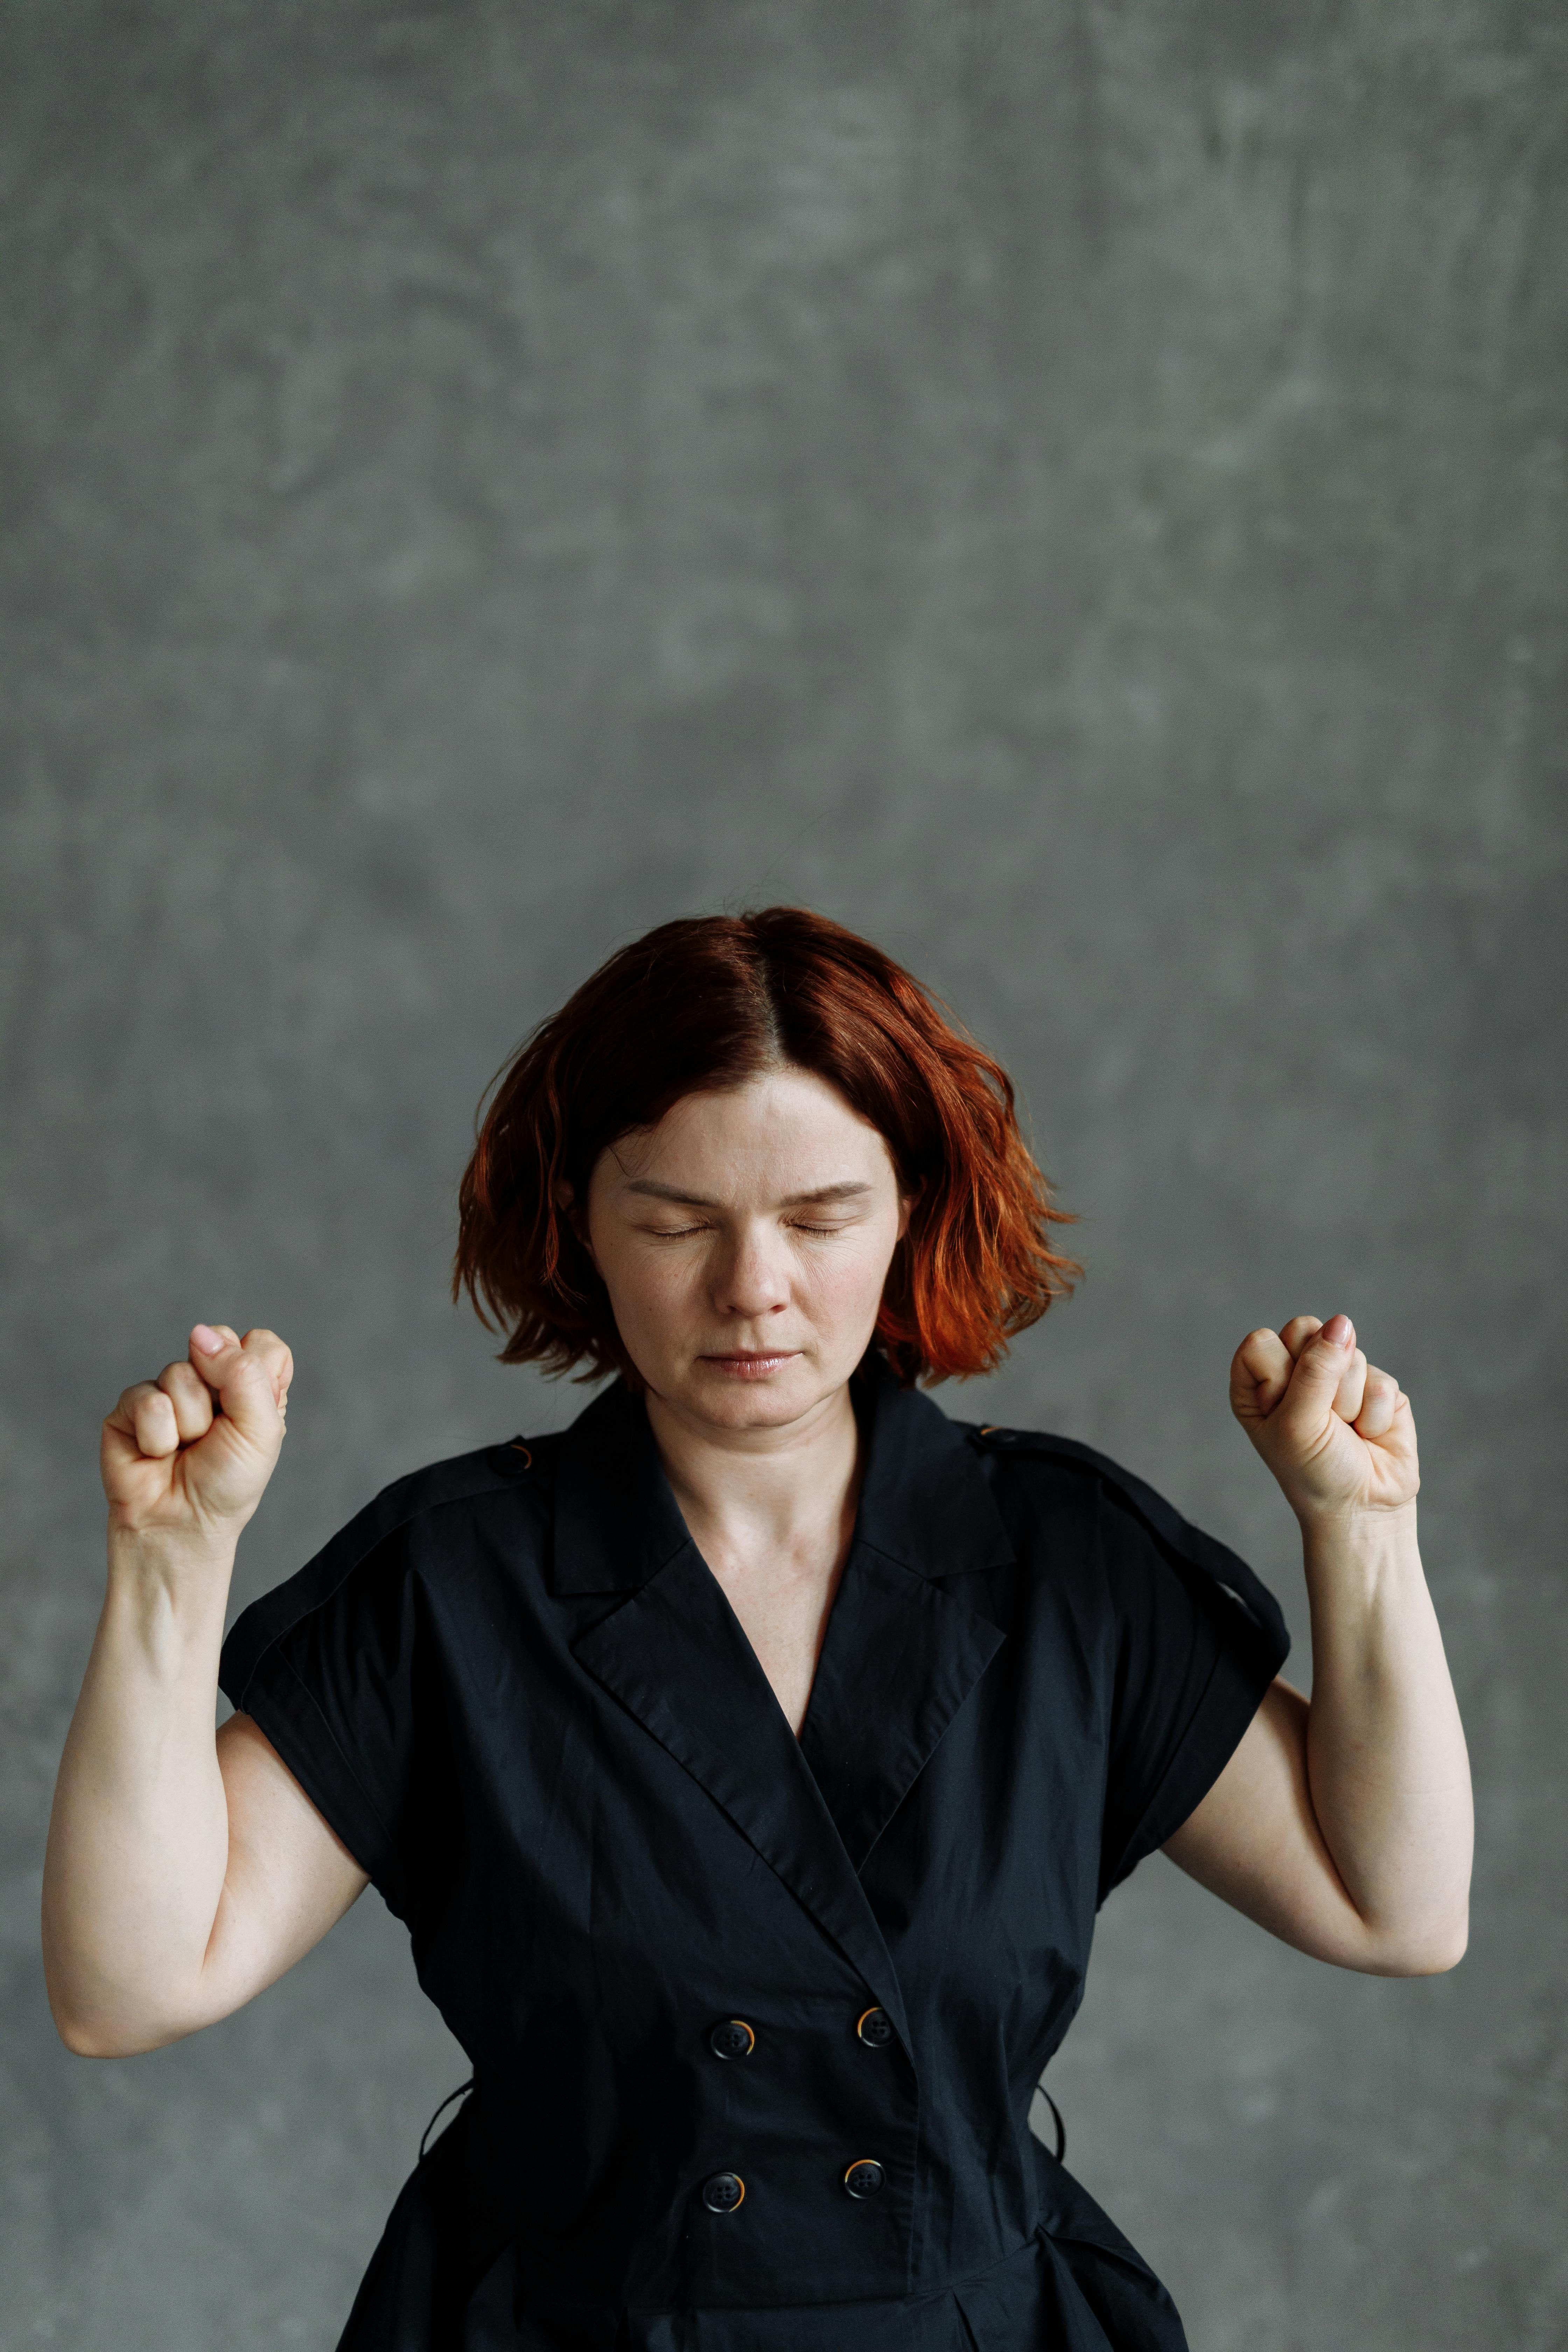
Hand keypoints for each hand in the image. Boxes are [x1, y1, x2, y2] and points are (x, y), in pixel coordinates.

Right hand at [102, 1325, 292, 1546]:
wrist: (181, 1526)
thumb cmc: (227, 1484)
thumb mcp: (260, 1431)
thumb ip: (245, 1374)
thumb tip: (201, 1333)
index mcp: (252, 1384)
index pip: (262, 1343)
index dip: (256, 1370)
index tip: (249, 1411)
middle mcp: (212, 1381)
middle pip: (219, 1341)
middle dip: (221, 1393)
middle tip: (216, 1433)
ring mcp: (170, 1389)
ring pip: (181, 1372)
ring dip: (190, 1422)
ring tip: (185, 1449)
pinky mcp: (131, 1406)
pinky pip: (147, 1399)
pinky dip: (158, 1435)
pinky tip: (157, 1454)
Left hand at [1229, 1314, 1417, 1526]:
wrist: (1363, 1508)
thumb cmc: (1314, 1472)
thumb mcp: (1298, 1423)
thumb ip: (1314, 1370)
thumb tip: (1342, 1323)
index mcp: (1257, 1382)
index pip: (1262, 1341)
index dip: (1279, 1375)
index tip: (1285, 1411)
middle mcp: (1294, 1372)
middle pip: (1306, 1330)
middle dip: (1319, 1377)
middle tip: (1320, 1418)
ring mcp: (1337, 1376)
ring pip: (1348, 1353)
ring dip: (1348, 1402)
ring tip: (1346, 1431)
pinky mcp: (1376, 1388)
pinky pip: (1381, 1379)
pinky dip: (1375, 1414)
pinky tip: (1369, 1434)